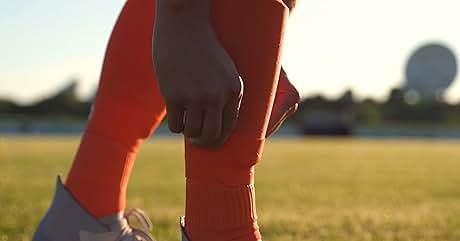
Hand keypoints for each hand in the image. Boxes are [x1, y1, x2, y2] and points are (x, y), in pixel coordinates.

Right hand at [153, 6, 242, 147]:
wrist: (184, 24)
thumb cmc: (204, 48)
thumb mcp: (225, 69)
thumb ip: (225, 94)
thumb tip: (217, 124)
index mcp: (235, 89)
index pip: (229, 127)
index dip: (219, 138)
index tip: (211, 140)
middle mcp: (218, 96)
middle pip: (212, 136)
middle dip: (204, 142)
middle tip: (197, 141)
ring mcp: (197, 97)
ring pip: (193, 132)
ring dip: (189, 133)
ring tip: (186, 126)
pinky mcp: (175, 96)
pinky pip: (177, 125)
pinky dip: (176, 124)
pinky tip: (176, 114)